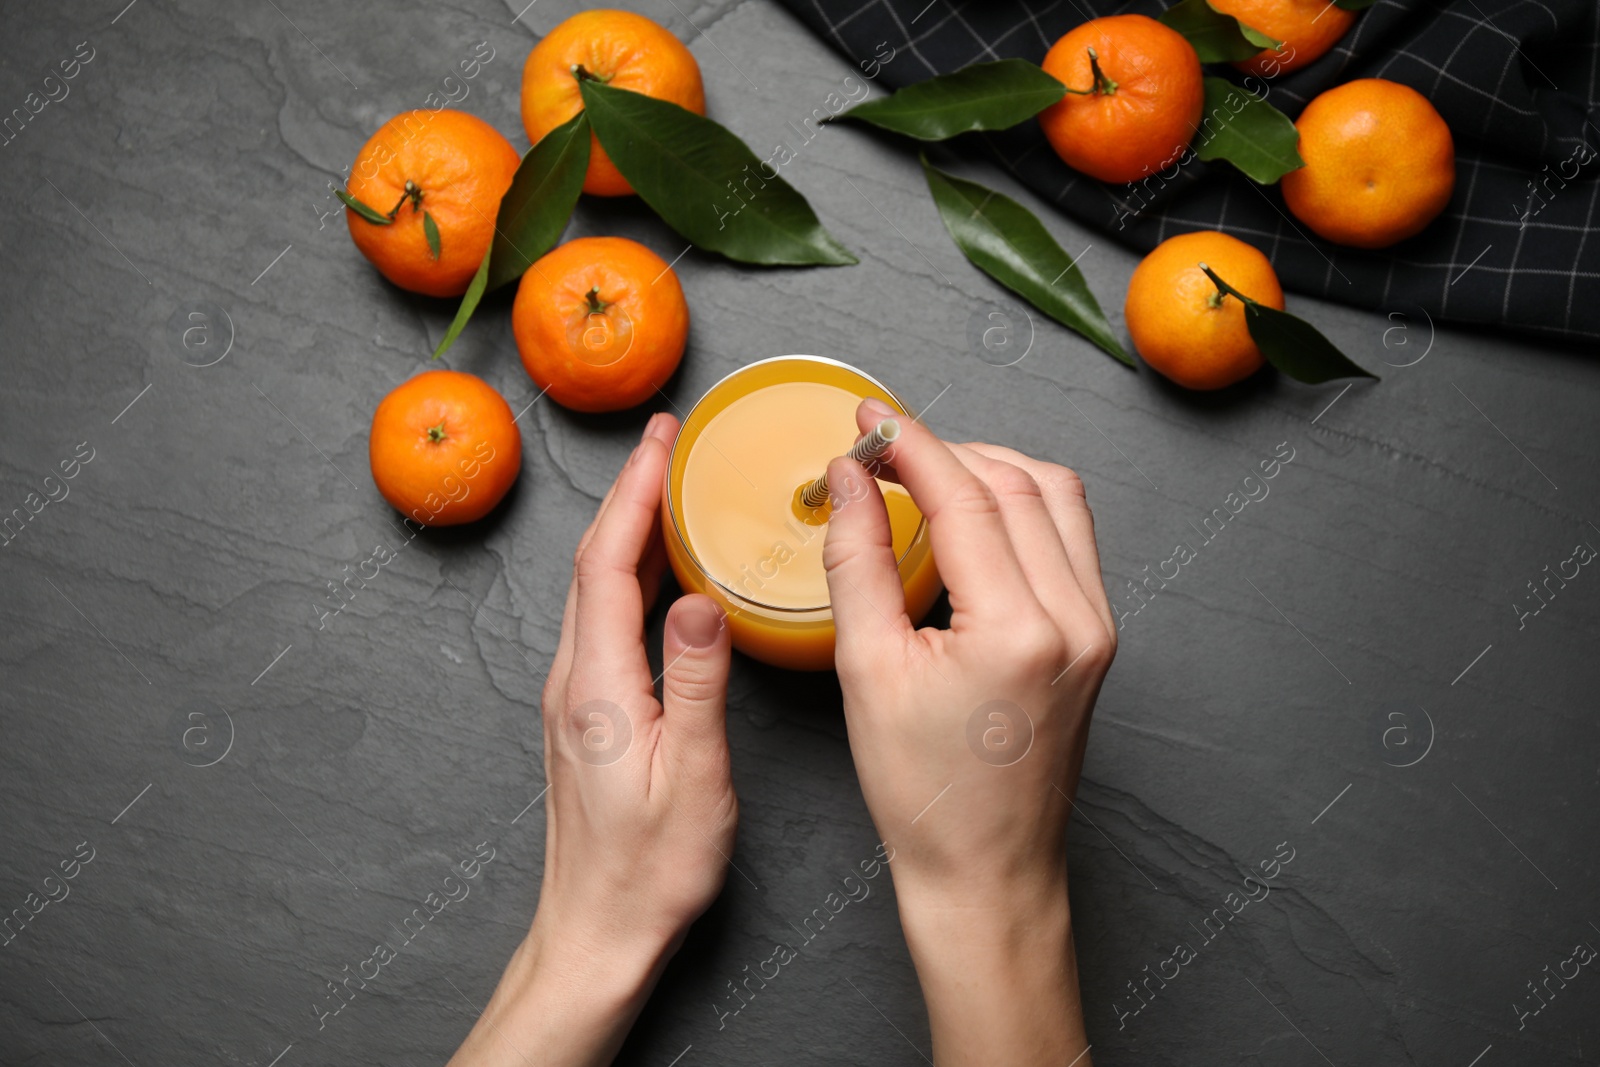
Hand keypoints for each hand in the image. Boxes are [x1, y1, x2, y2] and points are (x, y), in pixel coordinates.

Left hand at [448, 412, 736, 1066]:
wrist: (596, 931)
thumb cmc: (650, 868)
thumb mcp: (694, 775)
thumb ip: (697, 681)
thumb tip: (702, 599)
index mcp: (597, 685)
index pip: (608, 563)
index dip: (633, 493)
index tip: (662, 441)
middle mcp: (573, 680)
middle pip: (593, 563)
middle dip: (628, 492)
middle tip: (668, 440)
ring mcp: (573, 696)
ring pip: (594, 589)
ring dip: (627, 528)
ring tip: (666, 484)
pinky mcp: (585, 713)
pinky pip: (602, 620)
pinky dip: (629, 574)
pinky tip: (661, 571)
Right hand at [822, 398, 1115, 1065]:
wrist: (986, 871)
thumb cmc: (924, 794)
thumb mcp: (867, 672)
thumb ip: (857, 562)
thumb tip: (849, 481)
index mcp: (1019, 630)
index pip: (966, 496)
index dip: (910, 442)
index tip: (867, 417)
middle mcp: (1077, 619)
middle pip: (1018, 482)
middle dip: (946, 449)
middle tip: (882, 449)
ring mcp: (1098, 627)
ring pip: (1055, 498)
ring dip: (990, 469)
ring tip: (924, 475)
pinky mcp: (1098, 636)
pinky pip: (1068, 537)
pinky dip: (1019, 506)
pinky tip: (968, 517)